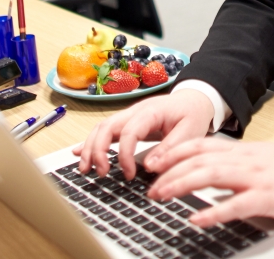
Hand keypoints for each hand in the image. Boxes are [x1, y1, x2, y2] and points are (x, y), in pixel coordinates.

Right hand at [74, 90, 213, 180]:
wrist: (194, 99)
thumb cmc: (192, 114)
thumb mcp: (191, 132)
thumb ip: (171, 148)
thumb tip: (150, 166)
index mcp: (151, 111)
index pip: (129, 132)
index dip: (124, 155)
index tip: (129, 174)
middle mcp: (135, 111)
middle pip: (106, 126)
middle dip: (97, 150)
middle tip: (101, 173)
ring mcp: (128, 116)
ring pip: (101, 128)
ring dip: (89, 148)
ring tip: (85, 169)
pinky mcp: (127, 123)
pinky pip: (104, 130)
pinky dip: (90, 142)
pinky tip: (79, 154)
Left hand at [147, 140, 273, 226]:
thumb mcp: (259, 158)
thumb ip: (233, 162)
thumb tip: (204, 170)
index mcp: (240, 151)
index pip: (199, 145)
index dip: (172, 152)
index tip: (152, 162)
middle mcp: (243, 160)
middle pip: (198, 160)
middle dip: (169, 172)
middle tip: (149, 187)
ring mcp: (255, 178)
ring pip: (210, 175)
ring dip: (181, 185)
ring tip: (162, 196)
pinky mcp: (267, 197)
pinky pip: (236, 204)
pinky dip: (214, 212)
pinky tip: (197, 219)